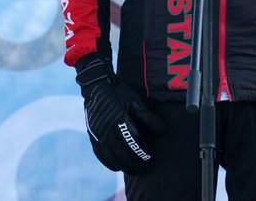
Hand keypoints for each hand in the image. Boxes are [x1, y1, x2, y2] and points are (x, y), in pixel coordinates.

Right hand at [76, 53, 164, 173]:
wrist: (96, 85)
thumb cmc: (119, 92)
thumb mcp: (135, 101)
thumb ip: (148, 117)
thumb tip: (163, 130)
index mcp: (120, 124)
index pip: (134, 146)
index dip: (143, 156)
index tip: (151, 160)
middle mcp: (108, 132)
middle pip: (123, 156)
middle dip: (136, 165)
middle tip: (146, 170)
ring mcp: (98, 135)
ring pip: (111, 158)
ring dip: (124, 167)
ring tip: (133, 171)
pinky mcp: (92, 135)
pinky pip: (100, 155)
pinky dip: (108, 163)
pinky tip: (116, 167)